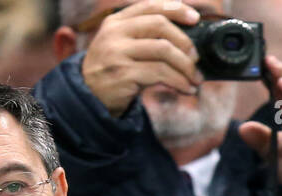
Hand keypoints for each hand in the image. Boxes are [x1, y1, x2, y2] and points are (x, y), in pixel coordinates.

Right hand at [81, 0, 203, 116]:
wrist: (86, 100)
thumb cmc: (109, 72)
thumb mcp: (118, 46)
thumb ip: (141, 35)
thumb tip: (184, 35)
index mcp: (115, 22)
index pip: (151, 7)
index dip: (177, 9)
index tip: (195, 19)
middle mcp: (115, 34)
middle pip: (160, 26)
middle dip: (184, 42)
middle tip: (195, 58)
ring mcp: (118, 54)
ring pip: (164, 51)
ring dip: (185, 66)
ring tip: (195, 79)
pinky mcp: (123, 75)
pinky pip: (160, 74)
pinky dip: (178, 82)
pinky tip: (186, 88)